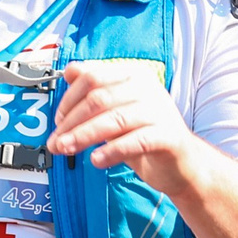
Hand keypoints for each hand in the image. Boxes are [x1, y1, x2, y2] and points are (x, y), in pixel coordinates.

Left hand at [47, 61, 197, 196]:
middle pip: (99, 99)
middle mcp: (147, 87)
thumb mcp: (115, 110)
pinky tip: (96, 161)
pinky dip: (111, 151)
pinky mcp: (168, 136)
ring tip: (67, 150)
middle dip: (71, 122)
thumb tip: (67, 73)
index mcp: (132, 75)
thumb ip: (94, 91)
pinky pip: (135, 141)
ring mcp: (159, 111)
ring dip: (84, 136)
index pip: (91, 77)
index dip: (69, 100)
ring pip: (114, 119)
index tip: (58, 122)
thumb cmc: (142, 134)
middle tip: (56, 142)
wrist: (180, 164)